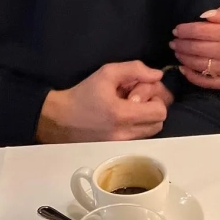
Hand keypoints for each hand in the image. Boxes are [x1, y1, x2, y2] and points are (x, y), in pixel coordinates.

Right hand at [37, 62, 167, 142]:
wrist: (60, 119)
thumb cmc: (83, 94)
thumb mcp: (107, 73)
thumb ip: (135, 70)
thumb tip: (157, 75)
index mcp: (122, 114)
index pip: (160, 111)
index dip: (155, 97)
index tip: (140, 90)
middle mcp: (125, 134)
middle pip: (159, 123)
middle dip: (152, 107)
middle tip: (136, 99)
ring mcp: (122, 145)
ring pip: (151, 132)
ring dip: (146, 118)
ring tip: (129, 108)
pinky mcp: (117, 150)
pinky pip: (139, 137)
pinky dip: (137, 127)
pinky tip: (123, 118)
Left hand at [170, 4, 219, 90]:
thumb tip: (204, 16)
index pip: (199, 31)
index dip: (184, 30)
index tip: (177, 30)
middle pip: (195, 48)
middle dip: (180, 44)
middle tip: (173, 42)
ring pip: (197, 64)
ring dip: (183, 58)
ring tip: (177, 53)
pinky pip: (205, 81)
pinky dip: (191, 76)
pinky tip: (184, 70)